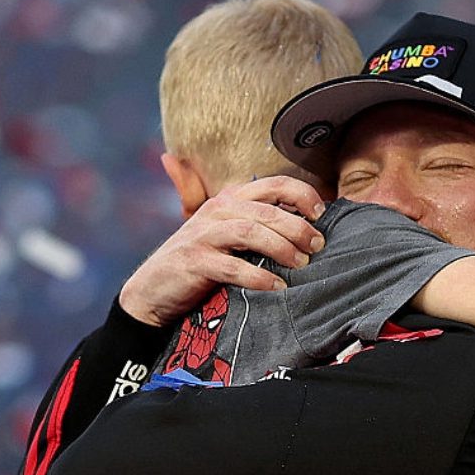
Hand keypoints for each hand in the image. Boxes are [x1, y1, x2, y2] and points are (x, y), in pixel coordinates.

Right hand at [120, 176, 326, 326]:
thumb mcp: (226, 235)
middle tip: (317, 245)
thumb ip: (257, 224)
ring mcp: (203, 236)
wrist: (152, 290)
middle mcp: (216, 211)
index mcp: (228, 200)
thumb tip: (304, 222)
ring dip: (281, 247)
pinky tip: (277, 286)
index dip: (302, 194)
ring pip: (250, 232)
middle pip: (266, 210)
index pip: (273, 184)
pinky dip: (258, 276)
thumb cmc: (200, 263)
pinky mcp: (194, 262)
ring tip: (301, 263)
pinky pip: (233, 267)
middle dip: (298, 226)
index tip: (322, 214)